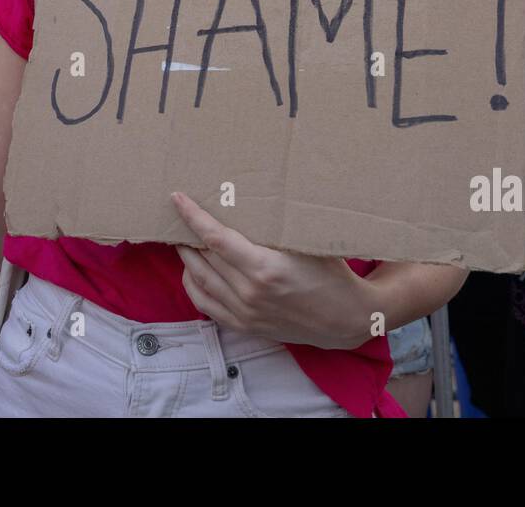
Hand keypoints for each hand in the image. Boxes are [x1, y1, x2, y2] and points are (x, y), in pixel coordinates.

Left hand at [170, 191, 372, 350]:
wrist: (346, 318)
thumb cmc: (331, 274)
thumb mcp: (307, 243)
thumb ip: (277, 227)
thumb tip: (248, 198)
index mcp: (266, 268)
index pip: (216, 238)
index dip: (193, 217)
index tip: (178, 199)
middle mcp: (250, 292)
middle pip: (204, 258)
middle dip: (187, 235)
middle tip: (179, 216)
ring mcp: (245, 313)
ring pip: (200, 281)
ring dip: (186, 259)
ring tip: (182, 240)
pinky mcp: (246, 326)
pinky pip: (206, 305)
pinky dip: (193, 285)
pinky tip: (192, 271)